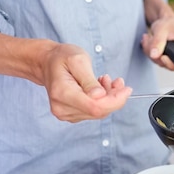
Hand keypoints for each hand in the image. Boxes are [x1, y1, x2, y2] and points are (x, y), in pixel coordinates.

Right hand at [0, 30, 130, 121]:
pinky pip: (94, 111)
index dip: (115, 101)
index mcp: (62, 93)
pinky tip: (101, 87)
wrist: (47, 62)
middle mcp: (62, 108)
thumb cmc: (62, 58)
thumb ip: (88, 79)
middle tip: (118, 81)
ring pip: (99, 112)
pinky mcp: (71, 115)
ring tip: (106, 80)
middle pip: (99, 111)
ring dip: (109, 98)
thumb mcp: (78, 60)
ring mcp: (65, 114)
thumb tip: (100, 96)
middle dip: (115, 98)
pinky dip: (103, 100)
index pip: (95, 107)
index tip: (127, 89)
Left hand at [140, 0, 173, 70]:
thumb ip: (158, 42)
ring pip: (159, 62)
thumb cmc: (167, 23)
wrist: (164, 20)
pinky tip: (148, 41)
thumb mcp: (161, 29)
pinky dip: (149, 51)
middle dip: (155, 54)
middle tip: (149, 39)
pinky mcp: (167, 57)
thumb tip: (154, 55)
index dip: (170, 64)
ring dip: (149, 51)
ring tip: (147, 38)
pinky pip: (156, 59)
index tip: (161, 56)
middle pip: (168, 64)